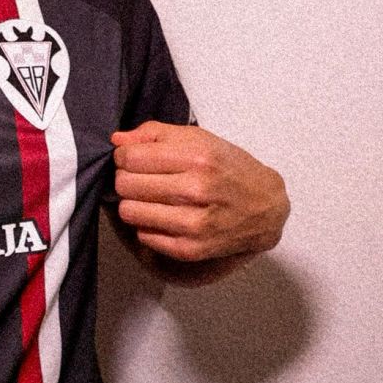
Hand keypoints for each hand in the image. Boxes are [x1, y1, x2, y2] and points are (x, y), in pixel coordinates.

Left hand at [110, 121, 288, 263]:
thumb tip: (117, 140)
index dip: (123, 156)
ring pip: (129, 212)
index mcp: (198, 159)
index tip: (130, 158)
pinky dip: (147, 224)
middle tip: (141, 178)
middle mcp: (196, 191)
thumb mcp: (199, 139)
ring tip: (150, 197)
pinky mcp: (190, 249)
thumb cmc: (229, 168)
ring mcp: (193, 224)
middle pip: (125, 184)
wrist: (265, 207)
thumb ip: (154, 134)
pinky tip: (164, 215)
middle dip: (126, 178)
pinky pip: (143, 235)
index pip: (130, 158)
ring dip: (133, 202)